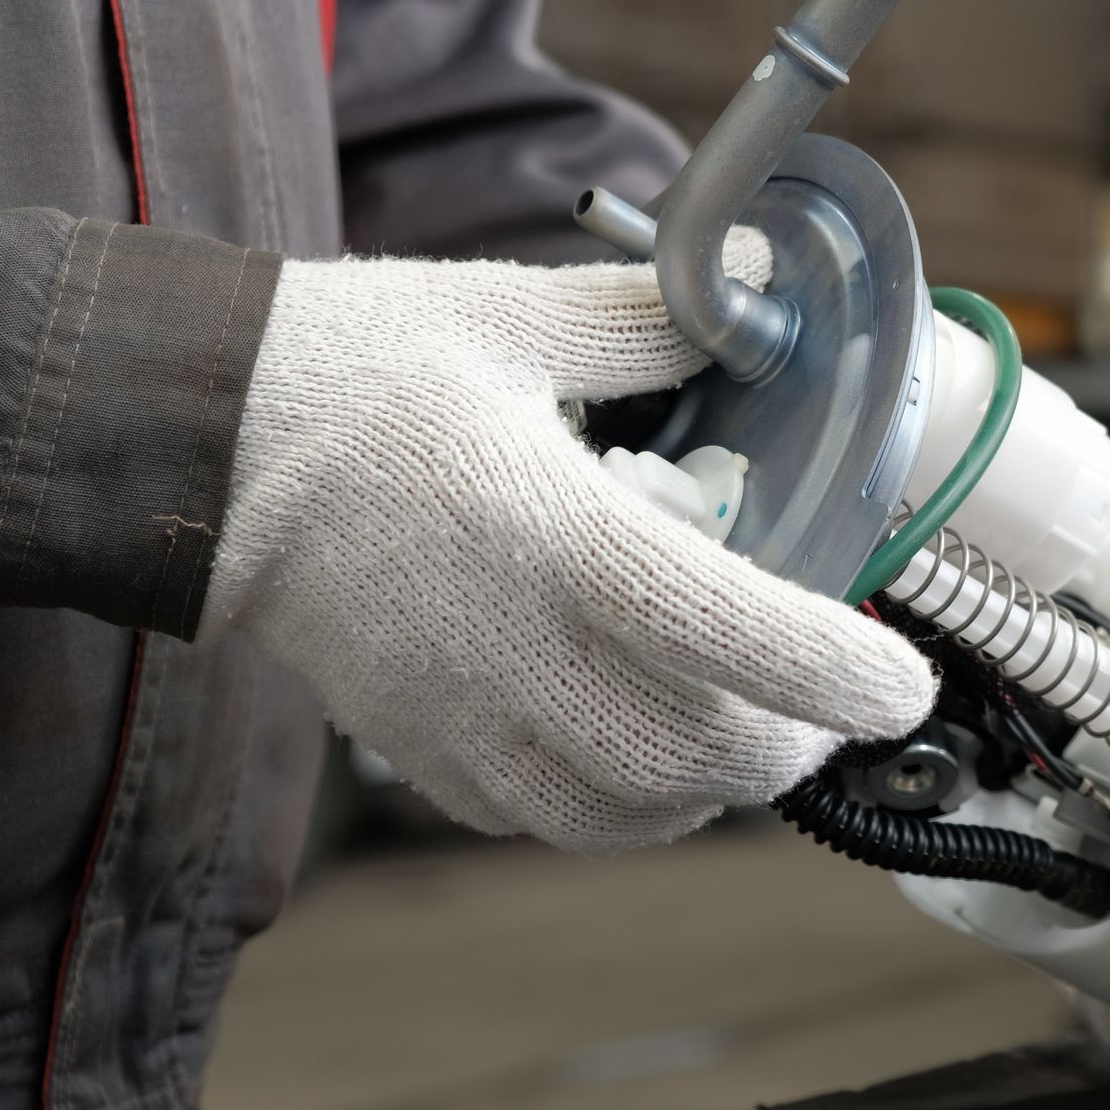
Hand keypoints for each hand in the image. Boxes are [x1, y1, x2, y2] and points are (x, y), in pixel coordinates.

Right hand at [202, 229, 936, 850]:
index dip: (832, 668)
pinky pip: (558, 821)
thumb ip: (655, 317)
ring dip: (717, 783)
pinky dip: (634, 807)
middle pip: (694, 752)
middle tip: (826, 696)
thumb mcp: (516, 316)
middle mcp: (511, 644)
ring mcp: (463, 714)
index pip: (720, 626)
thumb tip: (757, 289)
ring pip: (633, 810)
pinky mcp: (427, 751)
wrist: (207, 454)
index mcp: (548, 530)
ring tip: (750, 725)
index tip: (901, 680)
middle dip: (790, 740)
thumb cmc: (358, 375)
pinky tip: (650, 749)